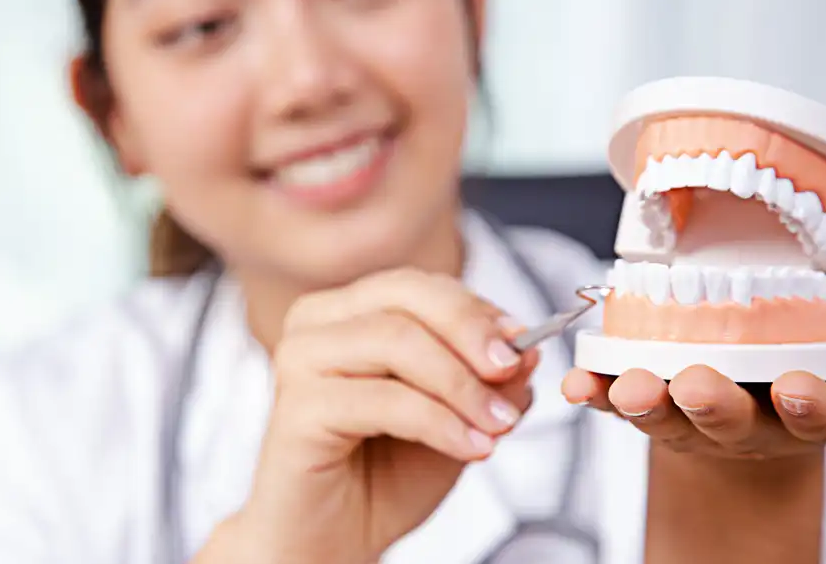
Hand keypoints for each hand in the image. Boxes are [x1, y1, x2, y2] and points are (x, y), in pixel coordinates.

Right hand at [224, 269, 536, 563]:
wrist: (331, 542)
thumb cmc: (383, 477)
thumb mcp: (455, 419)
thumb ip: (488, 381)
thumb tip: (528, 347)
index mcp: (347, 312)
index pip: (419, 286)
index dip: (477, 309)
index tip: (525, 343)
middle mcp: (316, 324)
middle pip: (405, 296)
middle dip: (470, 331)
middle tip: (512, 369)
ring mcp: (300, 360)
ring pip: (397, 341)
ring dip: (462, 384)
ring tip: (499, 424)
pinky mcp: (297, 408)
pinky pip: (385, 400)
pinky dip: (440, 422)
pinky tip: (472, 447)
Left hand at [561, 365, 825, 459]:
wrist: (753, 399)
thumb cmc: (790, 357)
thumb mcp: (820, 345)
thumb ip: (820, 321)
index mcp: (807, 407)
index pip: (819, 416)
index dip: (809, 407)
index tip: (795, 388)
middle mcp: (755, 424)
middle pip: (736, 423)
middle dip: (714, 404)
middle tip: (697, 387)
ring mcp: (700, 427)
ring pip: (673, 423)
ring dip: (648, 404)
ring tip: (630, 387)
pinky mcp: (654, 416)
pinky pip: (622, 408)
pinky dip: (599, 394)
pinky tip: (579, 384)